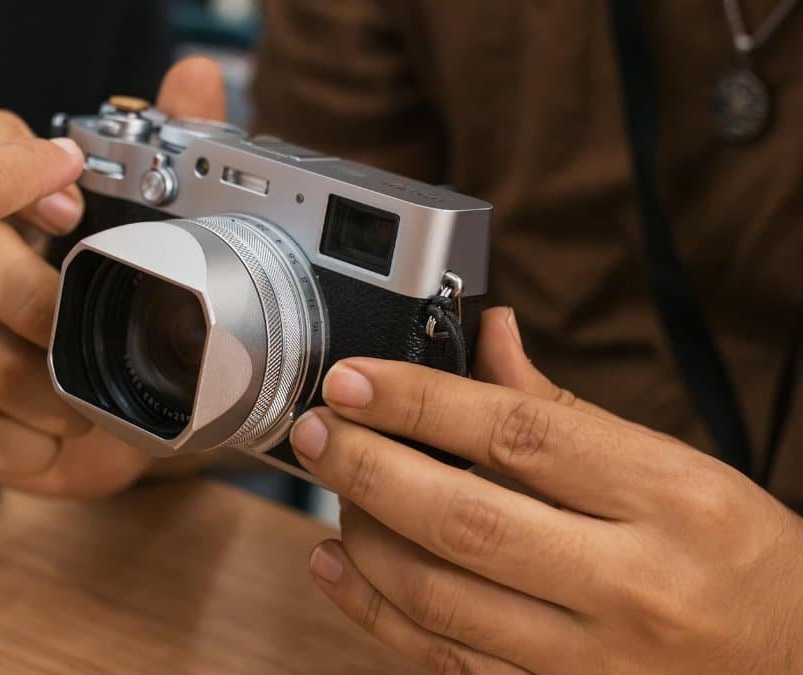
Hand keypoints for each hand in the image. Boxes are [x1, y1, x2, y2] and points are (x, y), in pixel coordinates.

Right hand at [0, 56, 227, 496]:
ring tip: (89, 412)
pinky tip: (54, 446)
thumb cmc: (147, 323)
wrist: (139, 426)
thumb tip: (197, 73)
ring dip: (37, 389)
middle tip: (79, 336)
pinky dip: (15, 442)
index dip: (9, 169)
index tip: (70, 211)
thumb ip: (184, 155)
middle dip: (28, 300)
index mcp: (33, 211)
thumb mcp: (177, 247)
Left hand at [291, 308, 802, 673]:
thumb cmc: (734, 555)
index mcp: (670, 498)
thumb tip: (488, 335)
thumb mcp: (675, 466)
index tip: (356, 379)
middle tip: (318, 432)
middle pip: (464, 518)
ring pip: (441, 595)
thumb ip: (565, 408)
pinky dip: (374, 610)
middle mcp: (633, 583)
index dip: (421, 400)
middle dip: (369, 467)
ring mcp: (593, 658)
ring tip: (330, 489)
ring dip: (364, 536)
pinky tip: (338, 565)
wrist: (793, 665)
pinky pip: (443, 657)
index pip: (520, 435)